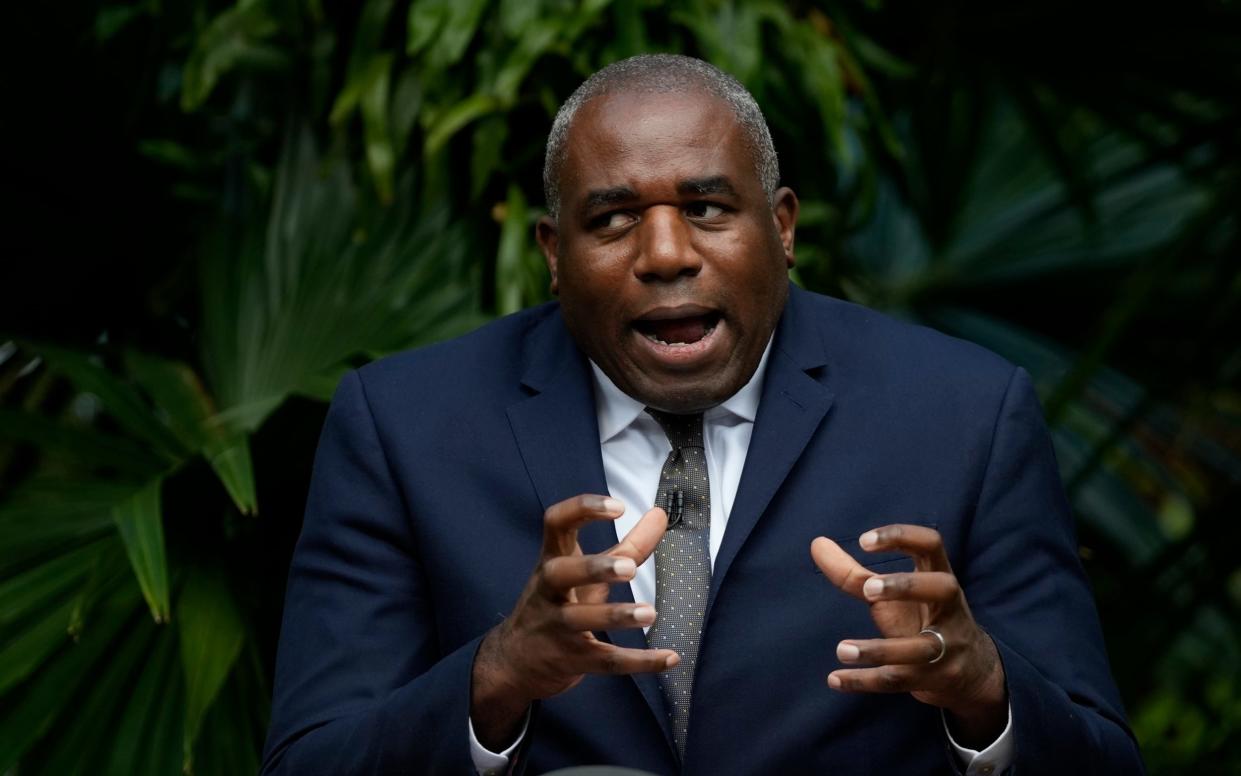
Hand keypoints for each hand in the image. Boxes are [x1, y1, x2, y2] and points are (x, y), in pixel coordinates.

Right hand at [471, 494, 677, 749]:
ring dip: (617, 616)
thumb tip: (660, 515)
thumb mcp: (585, 574)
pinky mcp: (572, 660)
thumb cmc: (557, 603)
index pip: (556, 523)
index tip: (618, 507)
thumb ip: (626, 546)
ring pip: (582, 620)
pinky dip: (640, 662)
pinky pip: (605, 661)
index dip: (583, 509)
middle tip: (629, 568)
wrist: (514, 662)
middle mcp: (549, 591)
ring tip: (650, 613)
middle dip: (593, 568)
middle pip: (560, 573)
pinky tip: (670, 658)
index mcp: (553, 560)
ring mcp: (557, 627)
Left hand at [810, 525, 1006, 747]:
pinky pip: (900, 680)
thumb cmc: (923, 618)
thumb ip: (855, 573)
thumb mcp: (893, 595)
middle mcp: (951, 607)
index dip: (901, 537)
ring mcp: (948, 645)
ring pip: (918, 648)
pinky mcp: (938, 678)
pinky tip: (835, 679)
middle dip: (906, 587)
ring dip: (877, 650)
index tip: (864, 541)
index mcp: (939, 576)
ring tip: (841, 649)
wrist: (971, 671)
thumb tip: (816, 543)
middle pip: (942, 588)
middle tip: (868, 591)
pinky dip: (865, 681)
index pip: (931, 544)